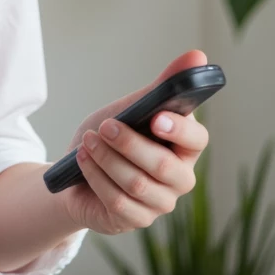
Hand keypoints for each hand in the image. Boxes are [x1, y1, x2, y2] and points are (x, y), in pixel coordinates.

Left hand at [58, 49, 209, 236]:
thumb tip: (197, 55)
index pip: (197, 139)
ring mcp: (161, 202)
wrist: (76, 170)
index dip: (178, 129)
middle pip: (163, 166)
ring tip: (87, 141)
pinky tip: (82, 161)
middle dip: (129, 144)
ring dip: (106, 159)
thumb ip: (163, 87)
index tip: (156, 117)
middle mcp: (180, 177)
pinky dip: (95, 177)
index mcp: (185, 146)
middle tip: (104, 126)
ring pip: (137, 184)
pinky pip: (117, 201)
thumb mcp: (132, 108)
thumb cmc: (111, 137)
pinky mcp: (136, 219)